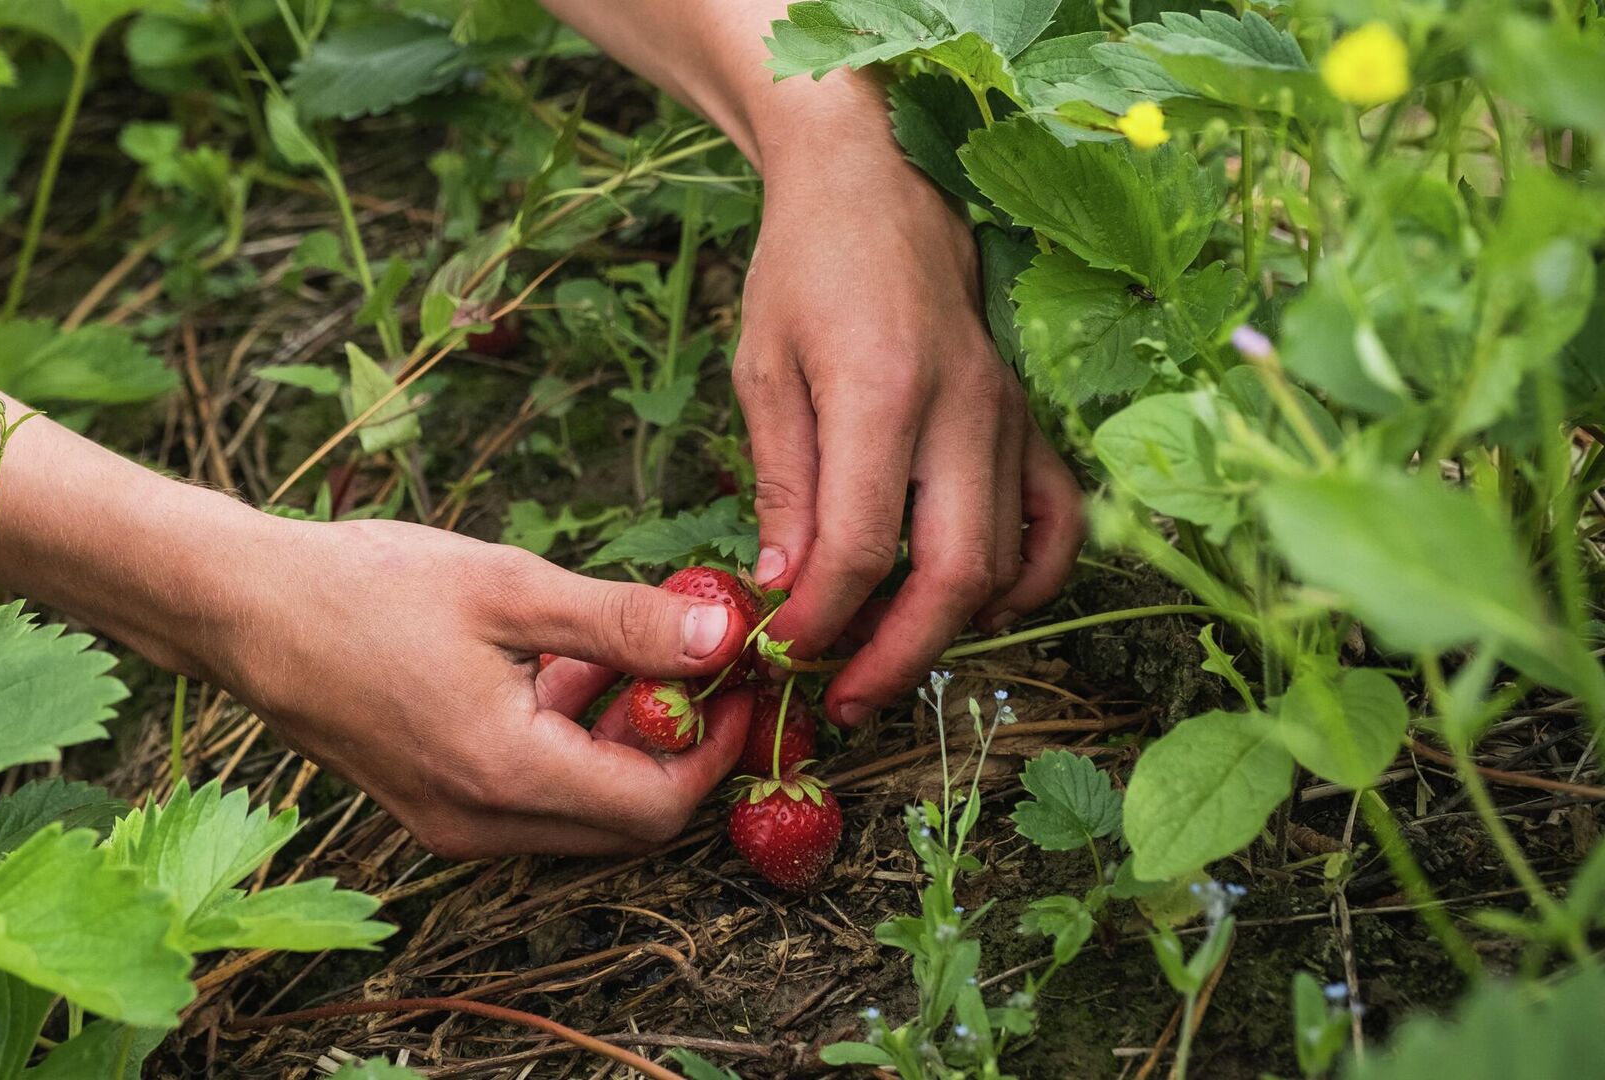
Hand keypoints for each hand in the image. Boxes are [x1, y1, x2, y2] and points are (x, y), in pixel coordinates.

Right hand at [199, 515, 755, 857]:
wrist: (245, 611)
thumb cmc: (367, 587)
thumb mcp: (509, 588)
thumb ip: (621, 623)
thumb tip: (721, 639)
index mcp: (507, 775)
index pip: (657, 805)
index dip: (714, 749)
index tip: (734, 682)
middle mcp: (482, 824)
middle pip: (626, 822)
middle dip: (676, 750)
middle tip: (697, 667)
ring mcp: (452, 826)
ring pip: (580, 812)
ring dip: (621, 745)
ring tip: (630, 652)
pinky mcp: (432, 807)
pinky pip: (532, 800)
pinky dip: (568, 747)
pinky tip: (564, 670)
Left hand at [734, 148, 1084, 727]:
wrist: (880, 182)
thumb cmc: (804, 269)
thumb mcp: (764, 369)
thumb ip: (784, 483)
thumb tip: (788, 590)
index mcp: (882, 392)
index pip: (858, 548)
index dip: (821, 619)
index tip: (784, 649)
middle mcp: (963, 410)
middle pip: (951, 574)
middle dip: (895, 655)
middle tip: (843, 696)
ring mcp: (1011, 416)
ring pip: (1007, 560)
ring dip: (952, 627)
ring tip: (891, 657)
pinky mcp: (1034, 418)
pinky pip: (1059, 520)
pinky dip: (1030, 580)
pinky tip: (979, 607)